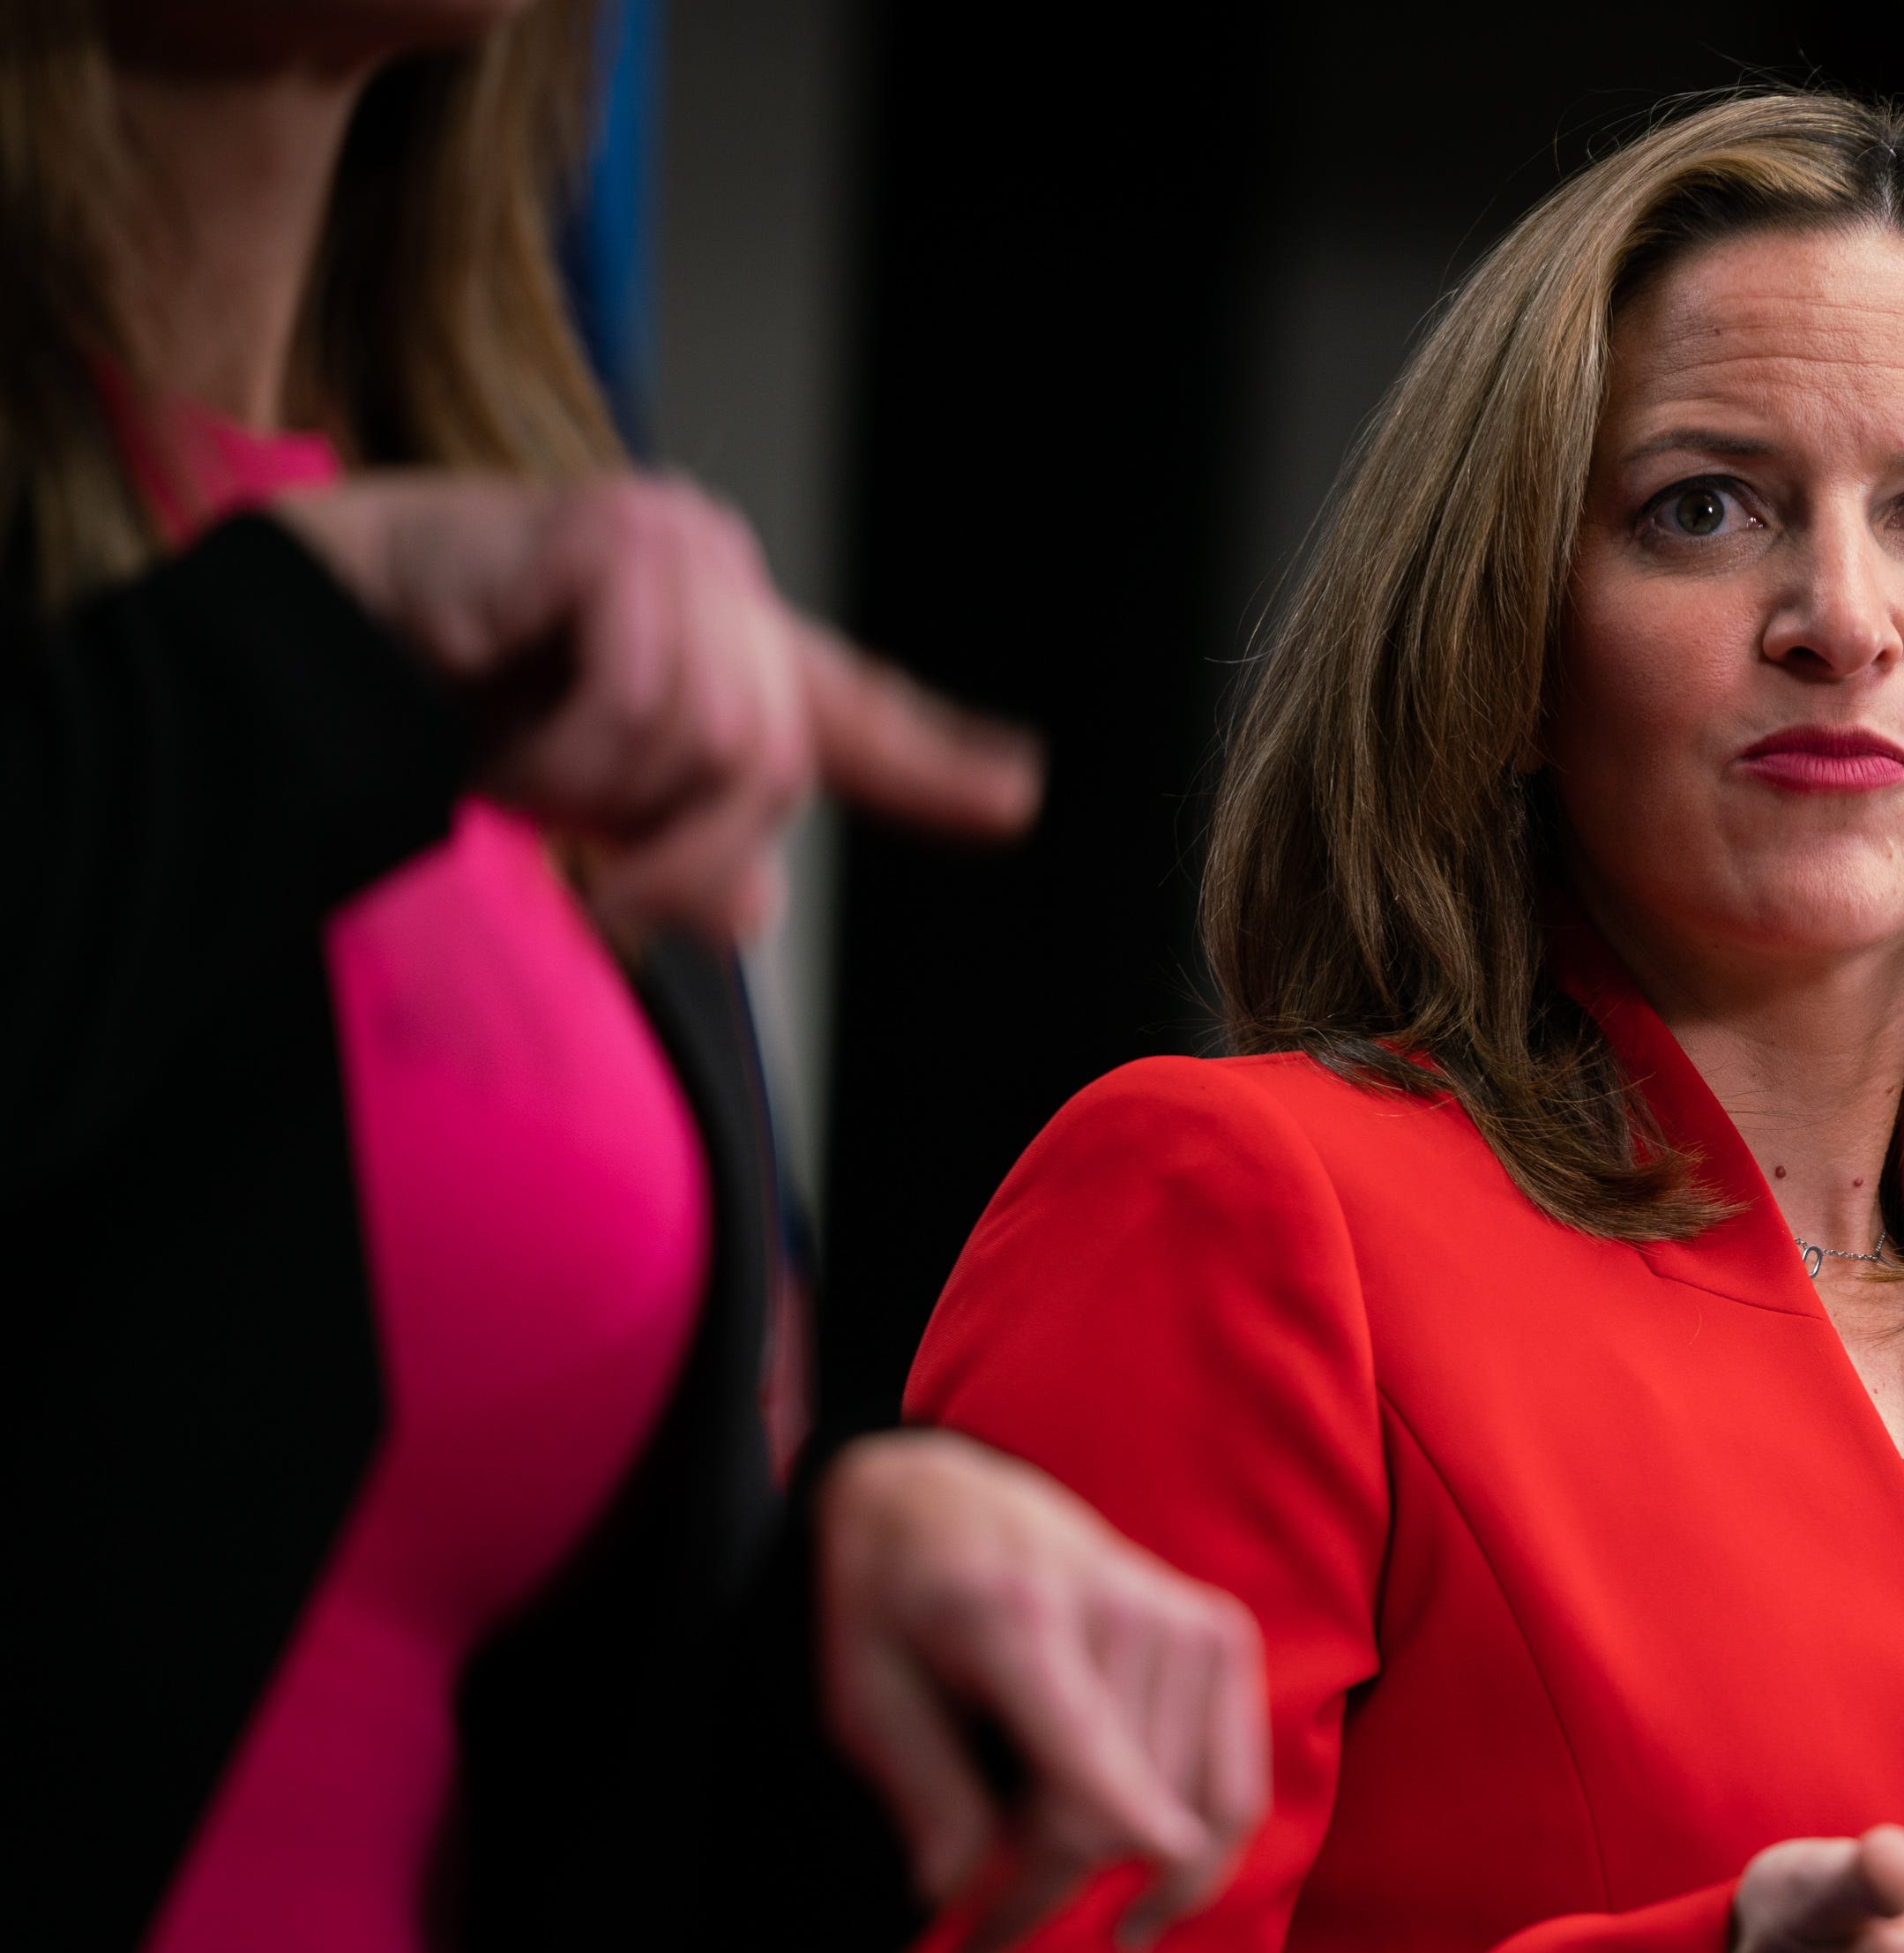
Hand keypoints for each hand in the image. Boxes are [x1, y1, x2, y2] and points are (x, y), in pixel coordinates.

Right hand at [270, 471, 1037, 940]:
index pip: (854, 710)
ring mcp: (680, 548)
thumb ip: (682, 851)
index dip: (934, 760)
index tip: (1015, 793)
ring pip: (717, 738)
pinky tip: (500, 716)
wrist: (329, 633)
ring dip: (595, 791)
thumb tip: (753, 906)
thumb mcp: (592, 805)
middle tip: (573, 845)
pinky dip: (563, 749)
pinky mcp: (619, 534)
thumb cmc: (456, 701)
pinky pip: (641, 700)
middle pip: (776, 763)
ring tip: (515, 766)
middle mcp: (725, 588)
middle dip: (672, 835)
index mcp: (730, 648)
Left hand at [814, 1429, 1268, 1952]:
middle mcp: (1120, 1608)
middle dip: (1044, 1898)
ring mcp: (1185, 1618)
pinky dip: (1203, 1851)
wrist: (949, 1500)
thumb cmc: (892, 1602)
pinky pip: (1237, 1786)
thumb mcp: (860, 1688)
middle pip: (1112, 1811)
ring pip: (1179, 1815)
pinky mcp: (1222, 1634)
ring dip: (1121, 1887)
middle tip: (980, 1944)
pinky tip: (1154, 1883)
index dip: (1095, 1844)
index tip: (1103, 1930)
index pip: (1081, 1743)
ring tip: (1059, 1917)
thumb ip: (919, 1786)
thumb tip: (957, 1894)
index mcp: (1015, 1612)